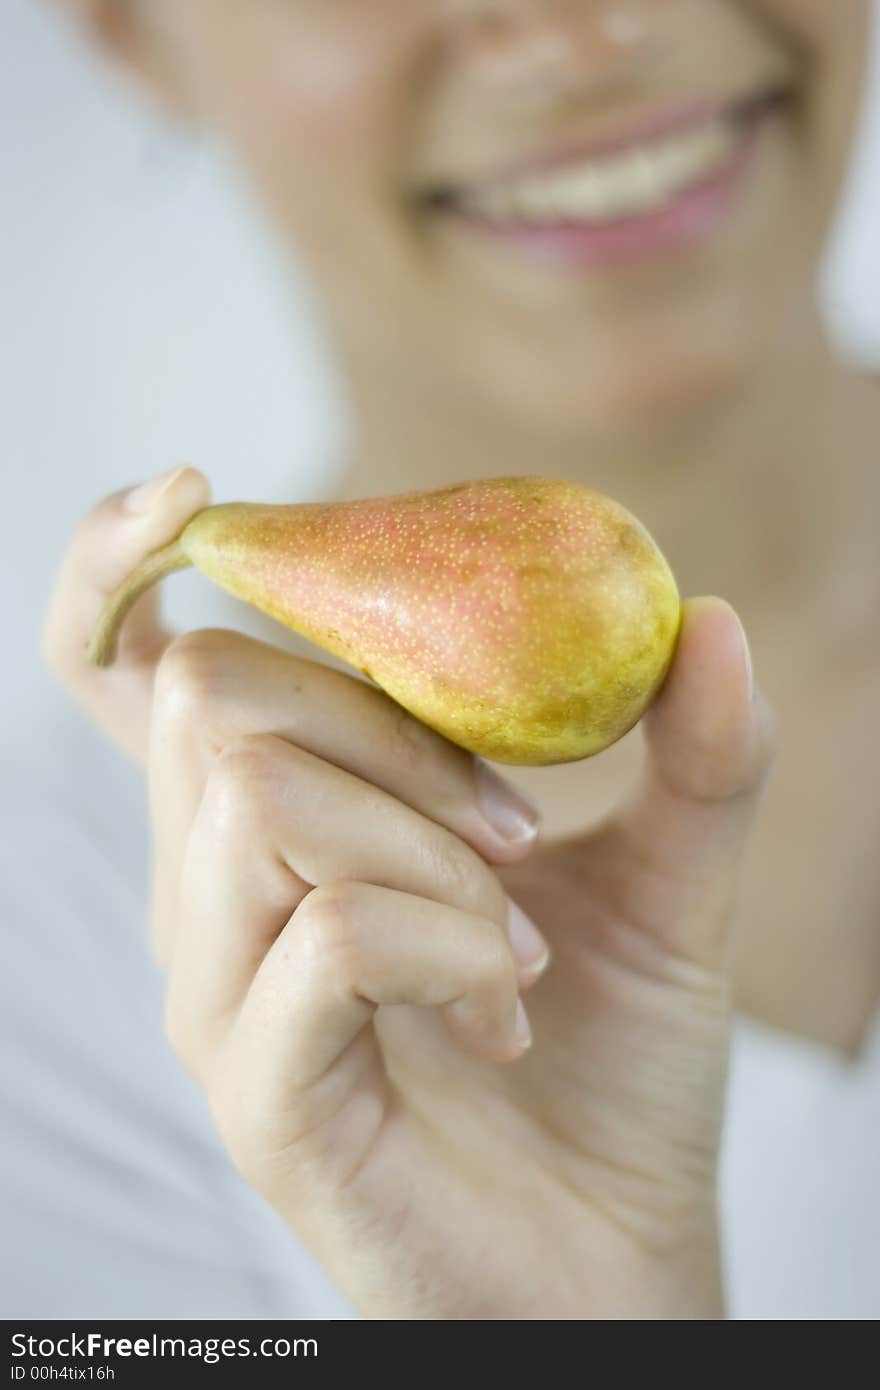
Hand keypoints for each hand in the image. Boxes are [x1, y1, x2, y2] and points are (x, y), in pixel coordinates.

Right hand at [45, 471, 778, 1319]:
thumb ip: (694, 756)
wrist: (609, 1251)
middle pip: (213, 697)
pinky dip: (443, 937)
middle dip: (389, 729)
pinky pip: (324, 932)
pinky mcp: (258, 1090)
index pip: (124, 671)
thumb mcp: (668, 884)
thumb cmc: (608, 1064)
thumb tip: (710, 618)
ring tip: (516, 938)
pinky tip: (502, 1005)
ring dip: (425, 840)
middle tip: (516, 828)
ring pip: (259, 798)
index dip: (115, 564)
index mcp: (266, 829)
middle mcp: (208, 899)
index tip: (191, 487)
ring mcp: (217, 999)